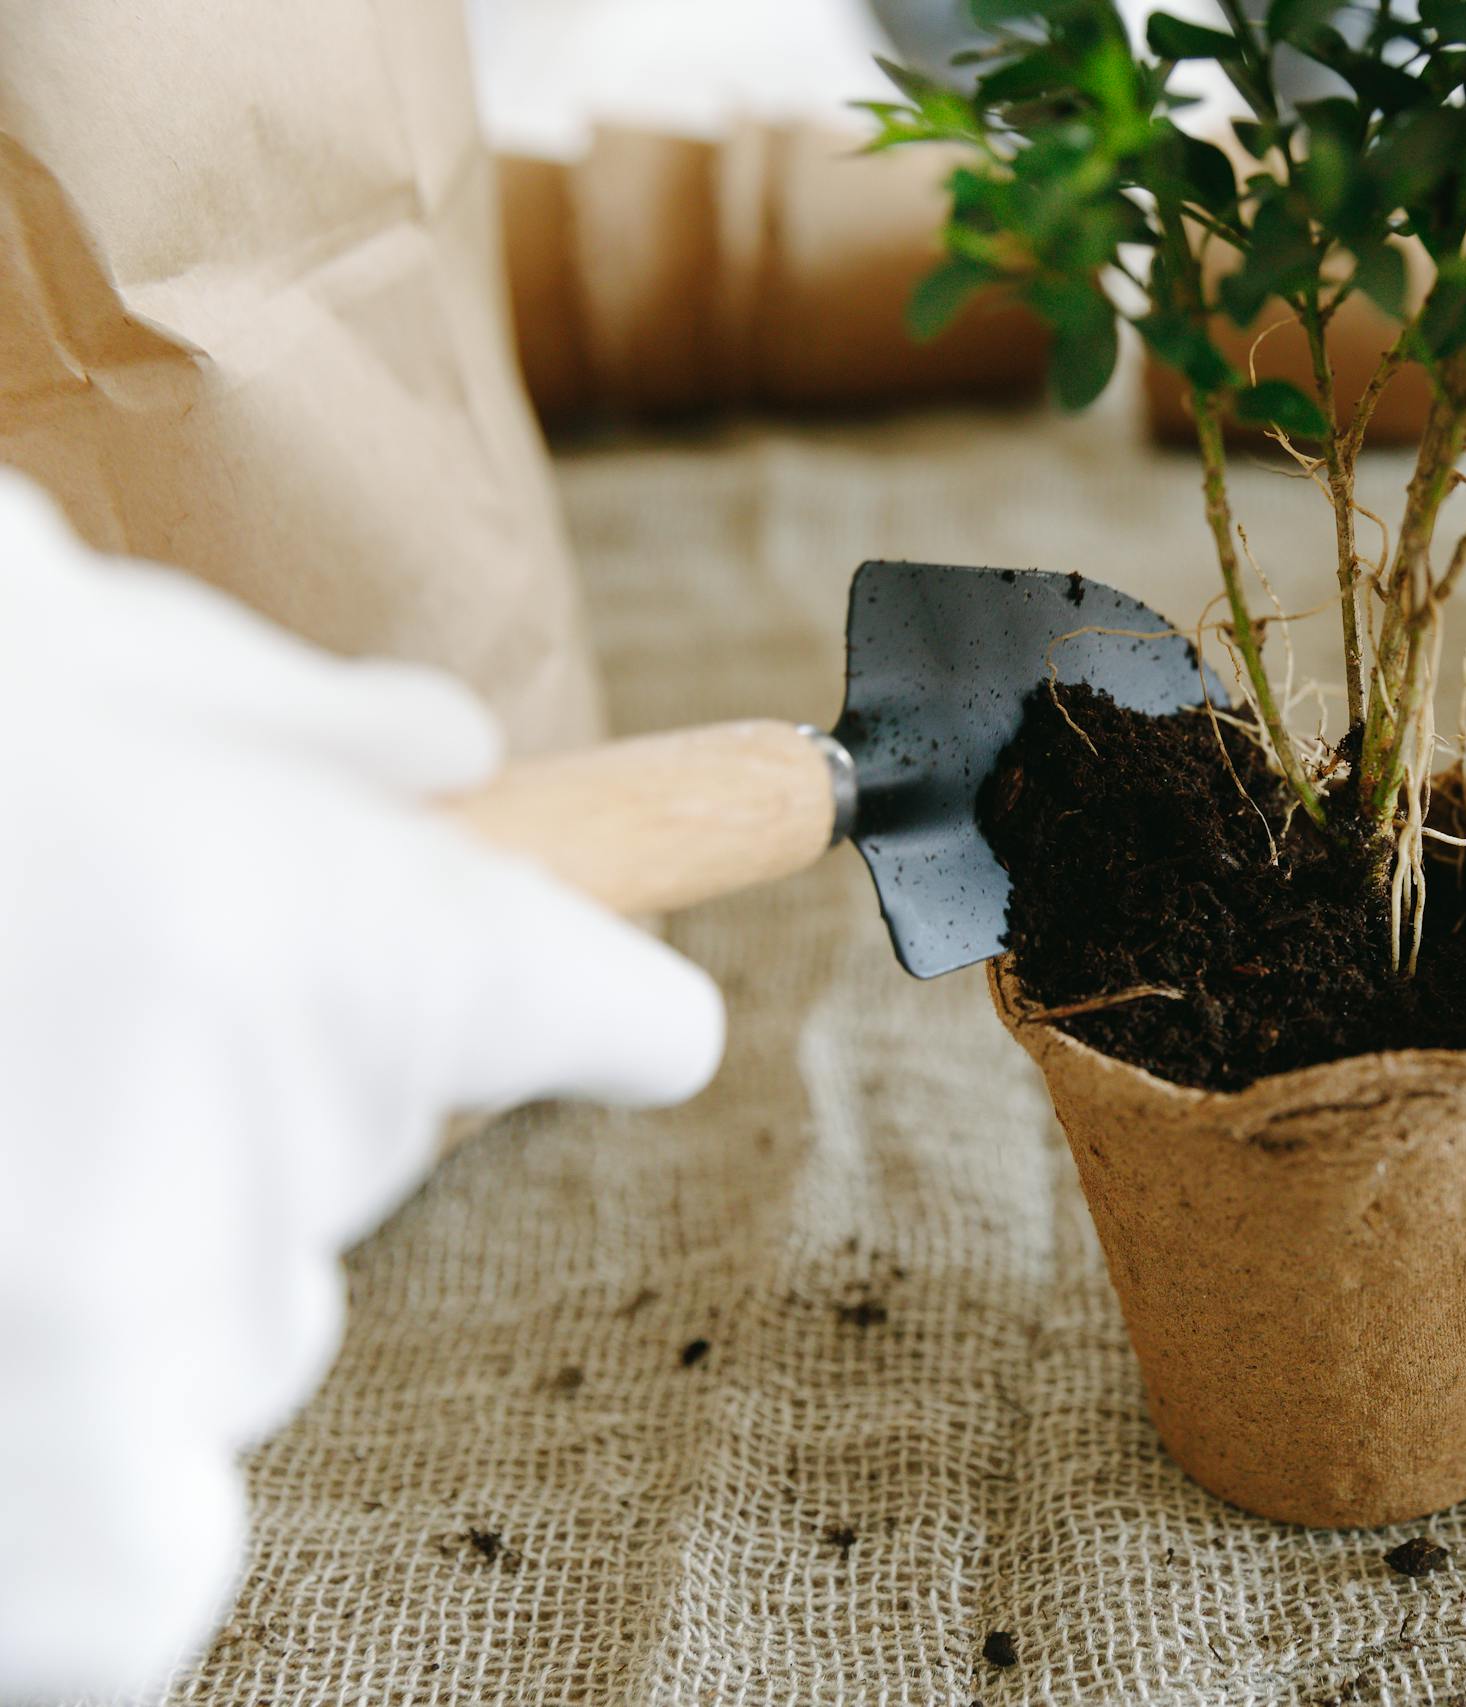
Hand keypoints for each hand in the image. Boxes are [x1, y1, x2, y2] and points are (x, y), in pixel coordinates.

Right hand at [0, 474, 723, 1699]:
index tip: (611, 1021)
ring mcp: (131, 1332)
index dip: (603, 1011)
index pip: (607, 1012)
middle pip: (376, 1164)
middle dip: (255, 1105)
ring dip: (140, 1267)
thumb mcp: (59, 642)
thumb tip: (440, 749)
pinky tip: (23, 1379)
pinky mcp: (20, 1511)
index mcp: (332, 929)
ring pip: (248, 1335)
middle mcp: (274, 1143)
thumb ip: (274, 720)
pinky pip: (136, 1581)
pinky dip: (85, 1519)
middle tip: (69, 1031)